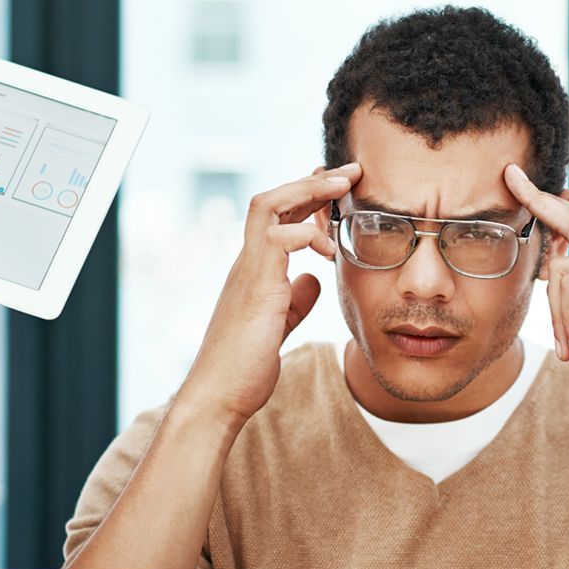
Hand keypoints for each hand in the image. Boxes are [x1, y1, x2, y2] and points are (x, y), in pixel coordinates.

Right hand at [172, 164, 354, 426]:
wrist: (218, 397)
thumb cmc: (245, 367)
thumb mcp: (280, 324)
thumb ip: (295, 299)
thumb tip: (315, 279)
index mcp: (256, 270)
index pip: (278, 217)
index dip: (308, 197)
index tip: (340, 187)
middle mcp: (248, 263)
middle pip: (272, 199)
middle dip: (313, 180)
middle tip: (350, 171)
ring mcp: (248, 272)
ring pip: (268, 206)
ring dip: (308, 191)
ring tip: (341, 188)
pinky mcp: (255, 288)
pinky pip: (275, 240)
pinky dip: (304, 234)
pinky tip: (328, 249)